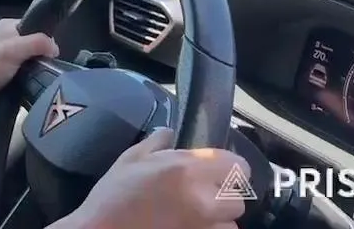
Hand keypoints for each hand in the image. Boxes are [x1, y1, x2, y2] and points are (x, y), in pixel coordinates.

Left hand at [0, 18, 57, 115]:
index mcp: (9, 27)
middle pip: (36, 46)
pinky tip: (32, 86)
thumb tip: (55, 48)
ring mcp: (6, 57)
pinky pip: (25, 73)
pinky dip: (29, 79)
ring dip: (36, 70)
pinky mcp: (5, 73)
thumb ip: (37, 43)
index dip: (46, 40)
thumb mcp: (14, 50)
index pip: (37, 28)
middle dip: (42, 57)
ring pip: (31, 61)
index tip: (51, 56)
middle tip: (46, 70)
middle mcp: (8, 39)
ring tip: (41, 80)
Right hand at [57, 127, 249, 228]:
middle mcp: (203, 200)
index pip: (239, 167)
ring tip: (195, 214)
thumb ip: (156, 143)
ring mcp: (203, 226)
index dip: (230, 168)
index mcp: (187, 170)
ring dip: (217, 219)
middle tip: (202, 195)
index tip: (218, 171)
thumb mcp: (130, 159)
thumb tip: (168, 133)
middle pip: (237, 200)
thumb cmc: (114, 196)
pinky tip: (188, 225)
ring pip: (230, 223)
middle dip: (222, 197)